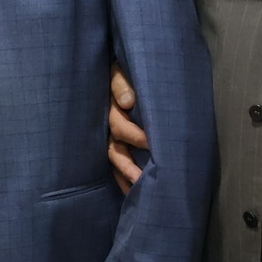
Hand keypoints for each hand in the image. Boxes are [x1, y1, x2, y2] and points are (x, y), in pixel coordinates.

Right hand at [106, 63, 147, 193]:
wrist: (131, 73)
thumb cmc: (129, 72)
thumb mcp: (122, 71)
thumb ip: (122, 84)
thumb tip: (126, 102)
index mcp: (114, 108)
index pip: (119, 125)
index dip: (134, 135)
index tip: (151, 143)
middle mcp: (111, 125)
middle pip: (115, 149)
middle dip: (128, 164)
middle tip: (143, 176)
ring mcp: (114, 136)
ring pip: (116, 159)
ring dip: (126, 175)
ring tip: (138, 188)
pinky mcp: (122, 144)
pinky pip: (119, 165)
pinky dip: (125, 178)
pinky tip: (134, 189)